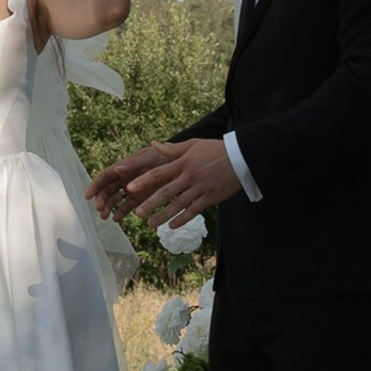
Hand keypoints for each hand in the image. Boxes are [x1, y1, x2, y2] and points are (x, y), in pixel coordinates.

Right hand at [86, 140, 168, 214]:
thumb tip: (117, 168)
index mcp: (124, 166)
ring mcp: (132, 189)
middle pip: (108, 190)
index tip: (87, 196)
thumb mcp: (151, 158)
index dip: (95, 185)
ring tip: (105, 217)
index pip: (105, 176)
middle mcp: (125, 178)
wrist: (181, 166)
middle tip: (100, 210)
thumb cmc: (165, 157)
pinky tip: (116, 220)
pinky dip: (121, 213)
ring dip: (108, 208)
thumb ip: (134, 164)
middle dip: (101, 200)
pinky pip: (127, 207)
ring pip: (115, 200)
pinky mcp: (141, 198)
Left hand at [126, 138, 243, 229]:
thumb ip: (172, 149)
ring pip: (178, 205)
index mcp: (183, 163)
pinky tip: (172, 226)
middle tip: (137, 213)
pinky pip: (193, 211)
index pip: (159, 173)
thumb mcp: (193, 144)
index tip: (130, 188)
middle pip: (166, 192)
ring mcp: (200, 188)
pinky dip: (182, 219)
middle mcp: (189, 176)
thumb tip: (153, 144)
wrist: (241, 158)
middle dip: (150, 203)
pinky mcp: (210, 198)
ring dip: (163, 215)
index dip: (143, 181)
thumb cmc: (215, 150)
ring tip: (151, 224)